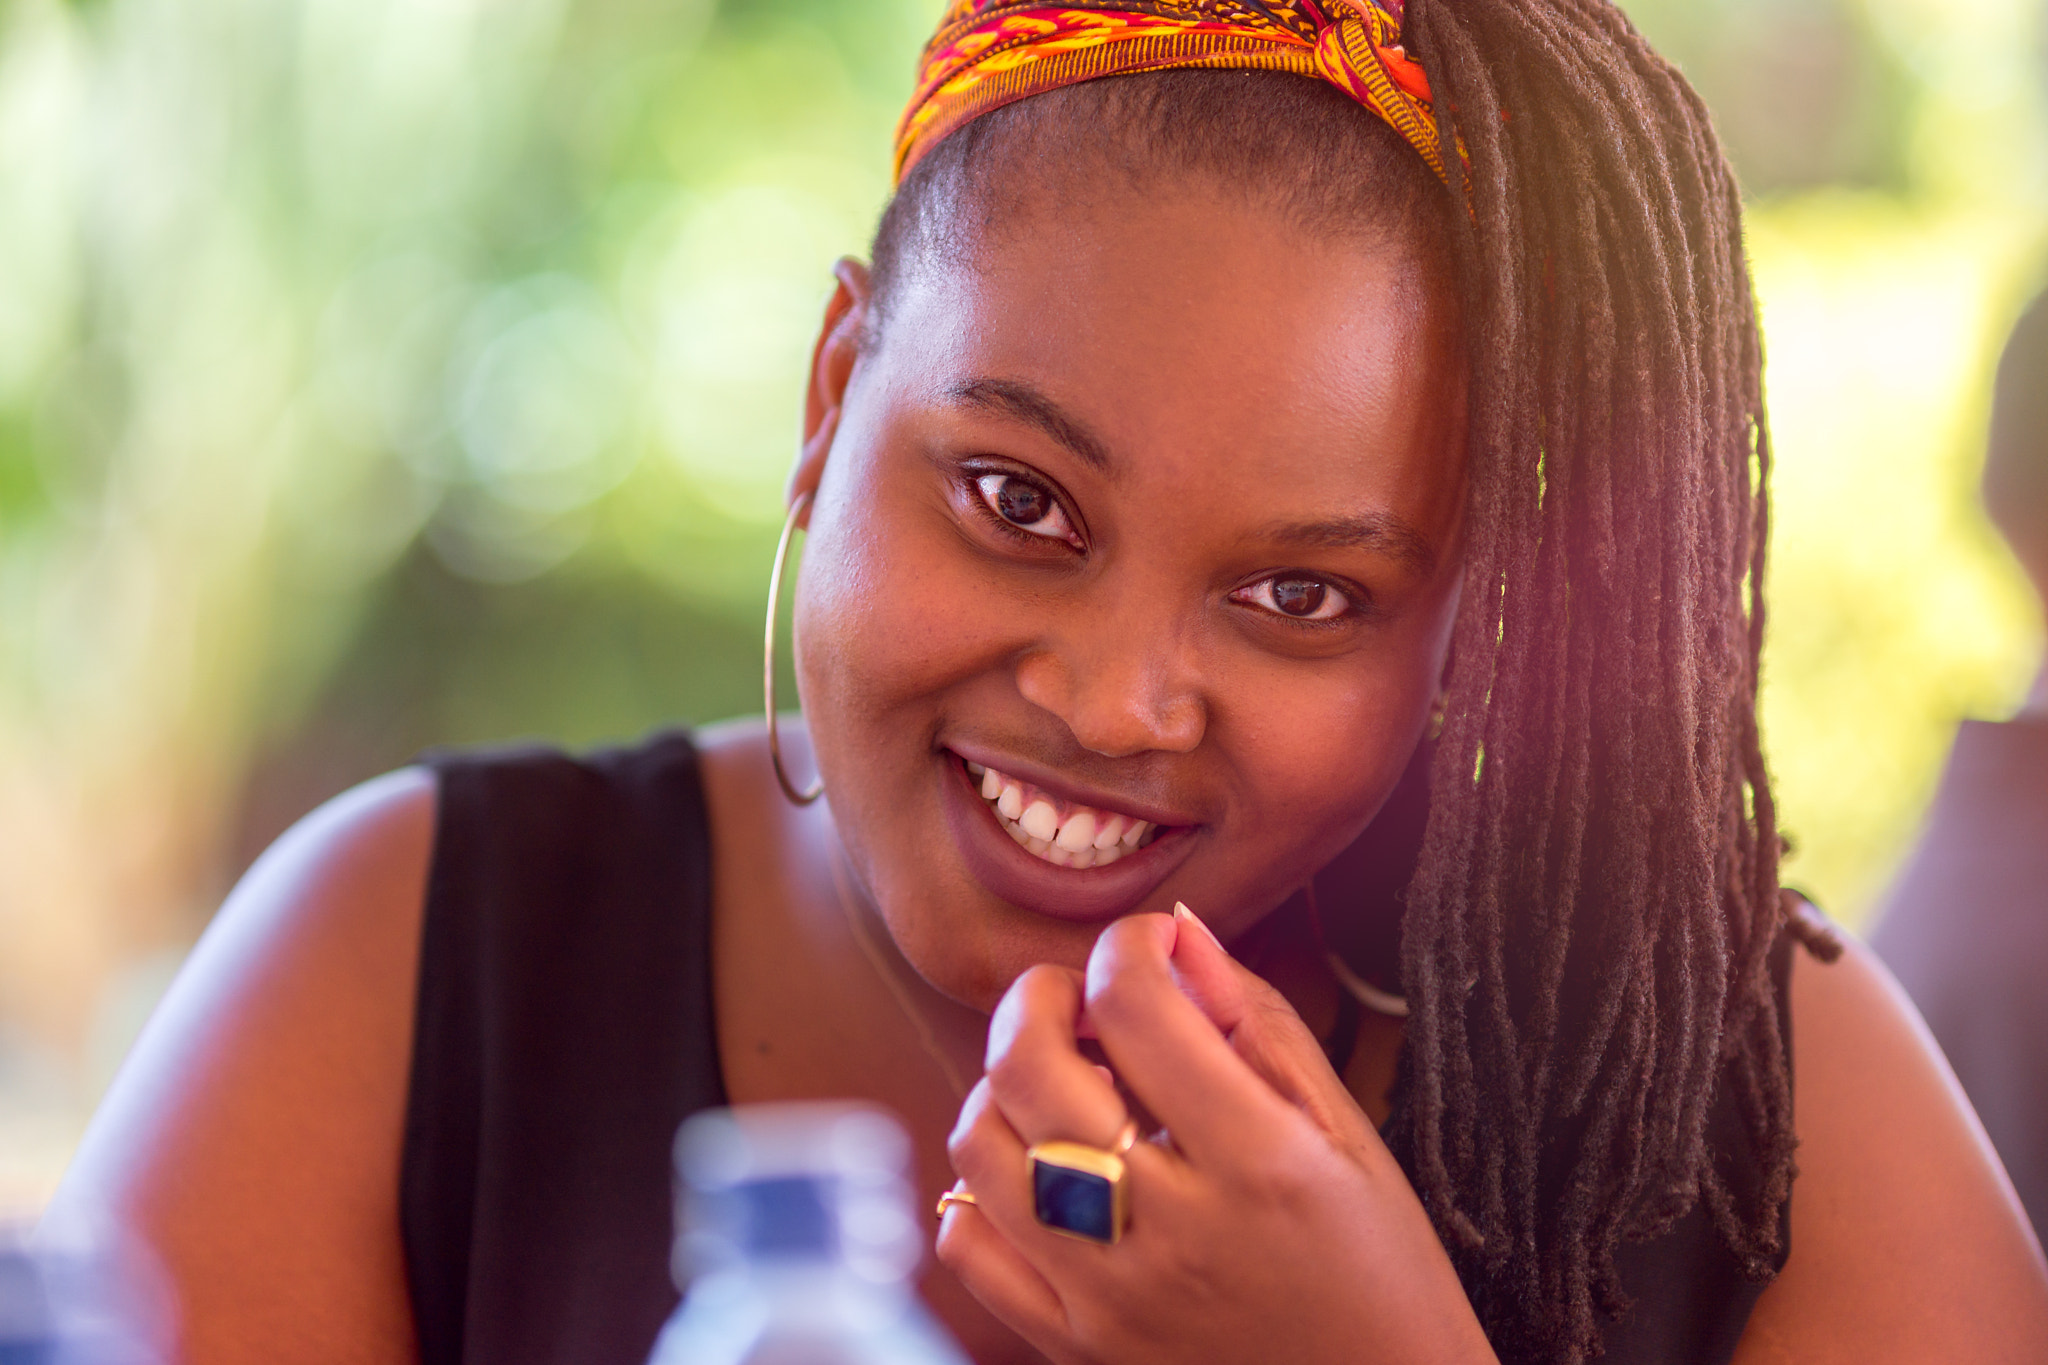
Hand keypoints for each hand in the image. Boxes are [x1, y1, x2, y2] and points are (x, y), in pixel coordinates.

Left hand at [938, 907, 1496, 1364]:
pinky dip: (979, 1189)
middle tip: (1080, 999)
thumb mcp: (1347, 1135)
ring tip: (1058, 1080)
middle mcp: (1170, 1231)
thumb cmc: (1381, 1273)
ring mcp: (1108, 1296)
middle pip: (1029, 1068)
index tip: (1146, 947)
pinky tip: (1037, 1167)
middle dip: (1038, 997)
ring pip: (981, 1150)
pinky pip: (972, 1248)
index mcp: (1259, 1165)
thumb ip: (1258, 1025)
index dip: (1127, 946)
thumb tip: (1179, 935)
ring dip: (1003, 1086)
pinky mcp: (1073, 1345)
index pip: (1135, 1008)